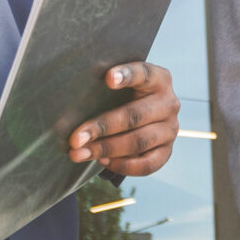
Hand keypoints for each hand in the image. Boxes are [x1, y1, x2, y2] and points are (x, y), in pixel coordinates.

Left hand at [67, 62, 179, 176]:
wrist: (141, 115)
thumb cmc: (121, 96)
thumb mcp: (119, 84)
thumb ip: (104, 86)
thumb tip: (69, 101)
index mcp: (159, 79)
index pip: (144, 74)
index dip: (127, 75)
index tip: (107, 78)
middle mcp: (169, 103)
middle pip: (135, 116)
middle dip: (102, 127)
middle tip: (75, 138)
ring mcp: (170, 129)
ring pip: (139, 142)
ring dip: (106, 149)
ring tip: (80, 154)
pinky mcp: (167, 151)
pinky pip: (147, 164)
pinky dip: (123, 165)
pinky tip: (102, 161)